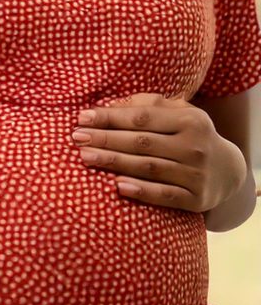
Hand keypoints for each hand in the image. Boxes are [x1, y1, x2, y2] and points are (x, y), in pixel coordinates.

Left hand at [72, 93, 246, 211]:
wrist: (228, 170)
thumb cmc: (190, 134)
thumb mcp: (178, 113)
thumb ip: (147, 105)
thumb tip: (110, 104)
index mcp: (190, 121)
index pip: (142, 118)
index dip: (110, 117)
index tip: (82, 118)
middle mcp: (195, 147)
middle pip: (141, 143)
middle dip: (105, 139)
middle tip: (76, 137)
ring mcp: (197, 175)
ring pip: (148, 168)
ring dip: (114, 162)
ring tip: (85, 156)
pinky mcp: (196, 200)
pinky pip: (164, 195)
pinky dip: (141, 191)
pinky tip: (117, 185)